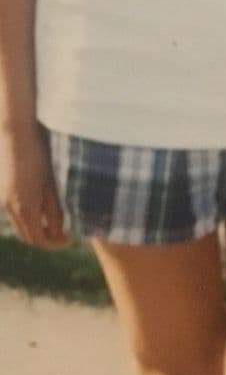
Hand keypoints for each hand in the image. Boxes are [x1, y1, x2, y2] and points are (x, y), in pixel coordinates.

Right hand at [3, 124, 68, 248]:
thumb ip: (54, 209)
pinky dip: (28, 217)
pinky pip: (15, 212)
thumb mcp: (51, 182)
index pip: (38, 238)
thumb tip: (59, 232)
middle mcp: (10, 207)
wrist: (14, 132)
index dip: (54, 243)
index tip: (70, 240)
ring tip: (55, 223)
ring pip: (20, 224)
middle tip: (64, 235)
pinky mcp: (2, 190)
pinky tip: (42, 208)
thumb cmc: (38, 153)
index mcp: (24, 206)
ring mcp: (4, 198)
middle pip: (27, 235)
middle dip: (45, 239)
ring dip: (36, 228)